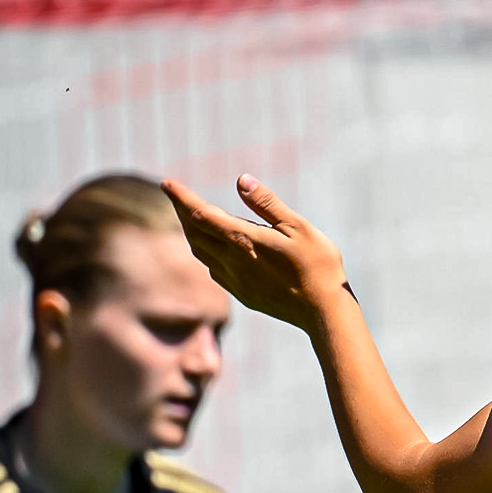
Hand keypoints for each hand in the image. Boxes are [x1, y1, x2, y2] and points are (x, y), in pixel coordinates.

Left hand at [162, 176, 349, 332]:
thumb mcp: (299, 227)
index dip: (182, 197)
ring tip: (189, 217)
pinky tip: (212, 248)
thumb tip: (241, 181)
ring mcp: (235, 280)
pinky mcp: (242, 294)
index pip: (202, 214)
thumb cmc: (318, 265)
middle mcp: (233, 261)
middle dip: (182, 211)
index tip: (167, 183)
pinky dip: (205, 252)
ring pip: (201, 251)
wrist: (324, 311)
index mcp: (245, 241)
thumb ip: (267, 204)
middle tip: (175, 194)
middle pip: (195, 232)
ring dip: (191, 232)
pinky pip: (214, 269)